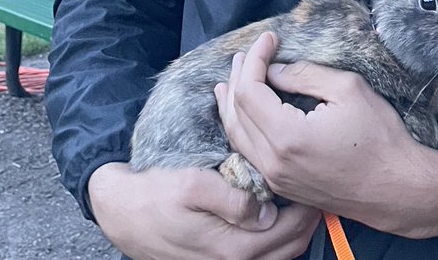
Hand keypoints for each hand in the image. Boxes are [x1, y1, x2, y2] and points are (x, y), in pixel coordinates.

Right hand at [87, 161, 318, 259]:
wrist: (122, 211)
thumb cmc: (156, 194)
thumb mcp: (192, 185)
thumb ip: (232, 200)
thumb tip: (266, 211)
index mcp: (232, 247)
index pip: (288, 233)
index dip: (307, 208)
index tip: (314, 185)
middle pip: (289, 249)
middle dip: (307, 221)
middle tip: (315, 191)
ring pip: (278, 256)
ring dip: (294, 232)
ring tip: (300, 201)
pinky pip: (260, 257)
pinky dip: (276, 241)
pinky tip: (275, 216)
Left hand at [216, 33, 437, 239]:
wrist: (396, 188)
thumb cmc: (380, 137)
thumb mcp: (348, 90)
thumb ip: (305, 75)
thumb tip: (274, 71)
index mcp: (287, 136)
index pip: (250, 91)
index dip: (255, 59)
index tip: (269, 39)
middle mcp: (272, 162)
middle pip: (236, 114)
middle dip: (239, 78)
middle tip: (246, 54)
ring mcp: (275, 179)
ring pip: (237, 137)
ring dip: (231, 105)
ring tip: (230, 80)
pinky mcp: (282, 187)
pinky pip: (248, 153)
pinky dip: (241, 127)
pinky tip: (242, 114)